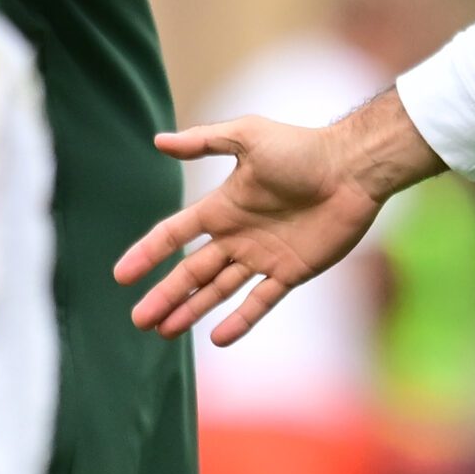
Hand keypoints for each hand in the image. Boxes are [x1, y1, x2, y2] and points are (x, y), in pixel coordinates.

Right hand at [115, 116, 382, 345]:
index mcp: (223, 206)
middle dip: (165, 294)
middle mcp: (238, 234)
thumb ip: (204, 141)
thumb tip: (157, 141)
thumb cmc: (303, 148)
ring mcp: (264, 255)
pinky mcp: (291, 271)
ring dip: (191, 310)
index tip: (121, 276)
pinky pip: (260, 301)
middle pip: (192, 271)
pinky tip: (217, 337)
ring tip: (163, 331)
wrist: (353, 168)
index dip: (148, 253)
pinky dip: (240, 320)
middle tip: (138, 319)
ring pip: (218, 290)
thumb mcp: (249, 136)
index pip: (175, 234)